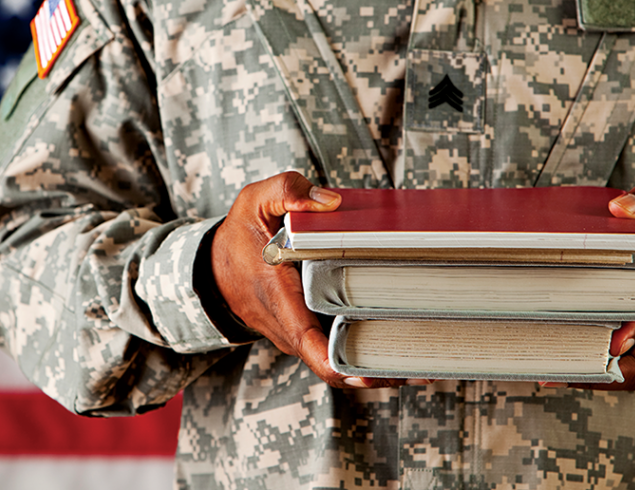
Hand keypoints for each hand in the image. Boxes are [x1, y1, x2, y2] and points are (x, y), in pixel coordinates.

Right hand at [211, 172, 426, 388]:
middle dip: (376, 369)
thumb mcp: (255, 200)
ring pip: (336, 358)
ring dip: (372, 361)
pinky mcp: (304, 331)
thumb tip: (332, 202)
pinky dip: (361, 349)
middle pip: (334, 363)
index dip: (342, 367)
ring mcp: (296, 334)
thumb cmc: (238, 234)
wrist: (212, 267)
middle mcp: (288, 326)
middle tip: (422, 365)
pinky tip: (395, 337)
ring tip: (419, 353)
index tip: (375, 372)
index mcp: (279, 298)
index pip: (310, 346)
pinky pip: (332, 347)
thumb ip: (289, 192)